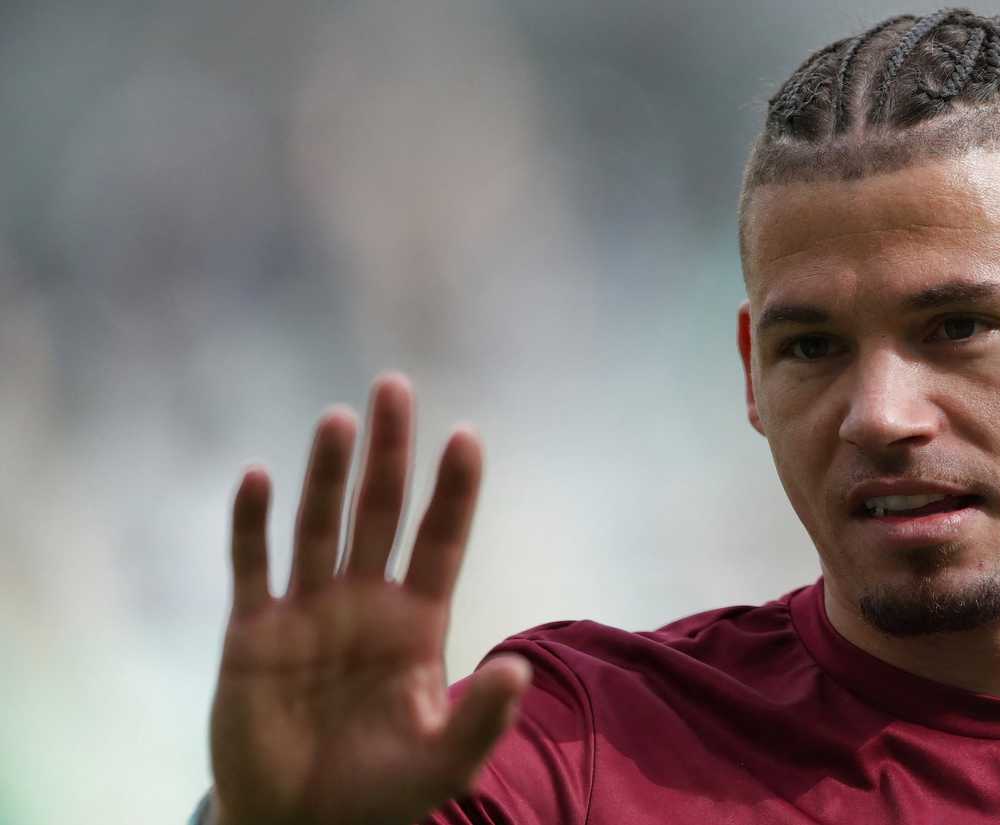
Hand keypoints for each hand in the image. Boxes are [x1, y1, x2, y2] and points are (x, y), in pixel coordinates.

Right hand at [208, 374, 529, 824]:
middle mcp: (364, 603)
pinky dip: (251, 525)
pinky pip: (251, 567)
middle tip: (395, 387)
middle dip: (390, 453)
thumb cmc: (381, 792)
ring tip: (338, 419)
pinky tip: (258, 479)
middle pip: (380, 511)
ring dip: (327, 474)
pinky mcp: (252, 634)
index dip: (453, 491)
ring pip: (320, 526)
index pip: (440, 541)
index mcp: (417, 623)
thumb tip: (517, 669)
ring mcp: (307, 612)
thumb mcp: (443, 762)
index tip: (467, 436)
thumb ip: (481, 718)